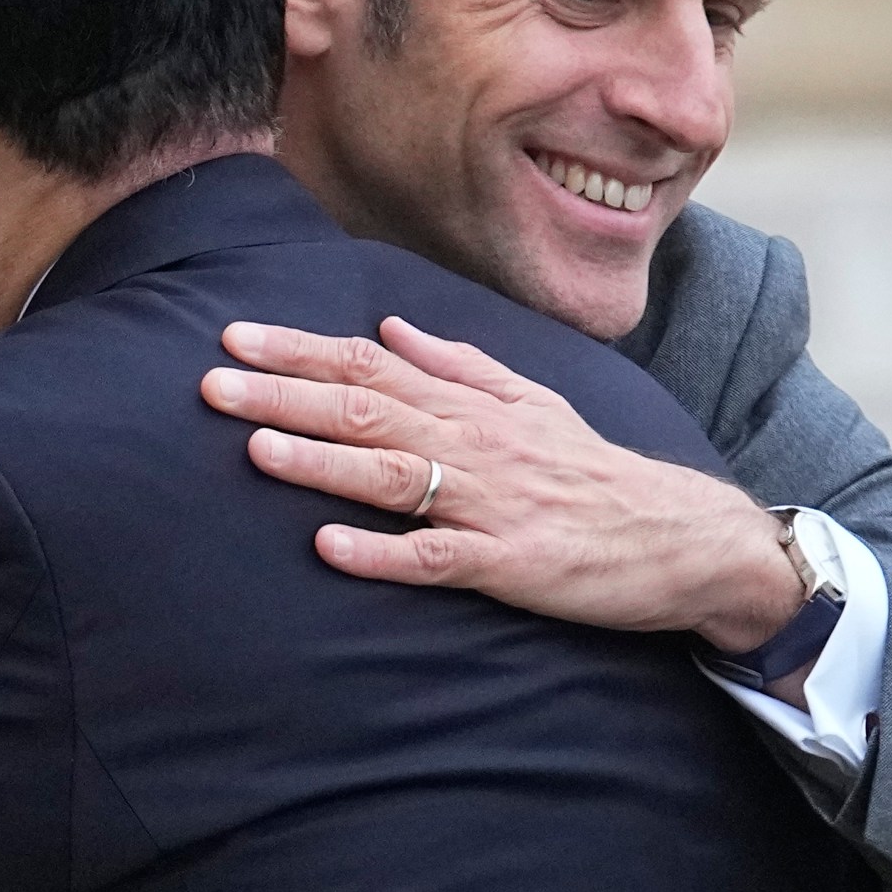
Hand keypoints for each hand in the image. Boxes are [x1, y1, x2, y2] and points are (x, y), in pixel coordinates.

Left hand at [200, 317, 807, 658]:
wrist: (681, 536)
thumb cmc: (594, 472)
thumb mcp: (533, 402)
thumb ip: (458, 363)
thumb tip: (388, 328)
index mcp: (473, 404)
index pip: (369, 366)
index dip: (299, 350)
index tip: (234, 336)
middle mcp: (474, 444)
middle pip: (366, 411)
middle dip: (284, 395)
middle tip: (211, 382)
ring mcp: (489, 504)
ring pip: (392, 476)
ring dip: (318, 462)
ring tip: (253, 450)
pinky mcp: (508, 564)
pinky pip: (436, 558)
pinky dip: (382, 553)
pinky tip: (329, 547)